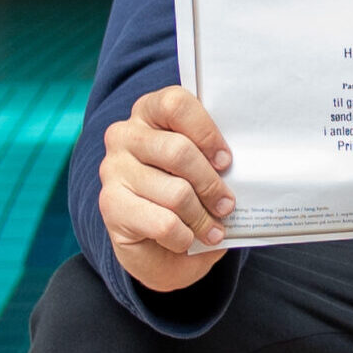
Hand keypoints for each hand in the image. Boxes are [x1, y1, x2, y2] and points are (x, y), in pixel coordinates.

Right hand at [98, 87, 234, 294]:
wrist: (155, 248)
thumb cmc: (186, 199)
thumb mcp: (203, 171)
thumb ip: (214, 159)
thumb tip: (242, 168)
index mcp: (149, 112)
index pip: (176, 104)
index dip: (206, 133)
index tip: (225, 161)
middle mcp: (124, 135)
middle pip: (179, 152)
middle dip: (211, 184)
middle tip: (226, 205)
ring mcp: (113, 169)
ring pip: (176, 192)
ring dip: (202, 218)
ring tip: (212, 230)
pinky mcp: (110, 205)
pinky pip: (163, 223)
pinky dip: (184, 237)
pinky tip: (187, 240)